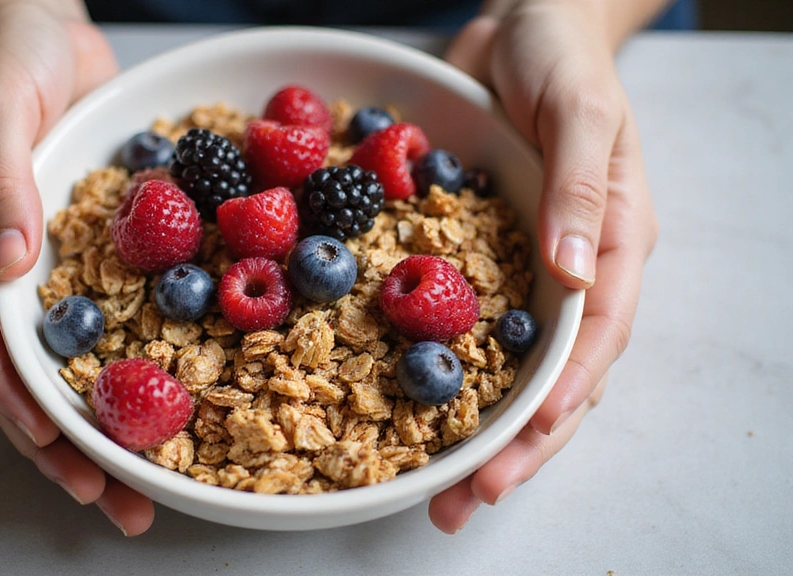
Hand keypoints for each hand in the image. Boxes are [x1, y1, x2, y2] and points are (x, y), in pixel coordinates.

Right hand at [0, 0, 152, 534]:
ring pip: (62, 365)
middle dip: (60, 442)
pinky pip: (103, 323)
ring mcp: (42, 266)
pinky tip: (159, 403)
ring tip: (138, 482)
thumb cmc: (7, 58)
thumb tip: (9, 263)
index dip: (13, 393)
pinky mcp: (85, 254)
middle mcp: (0, 266)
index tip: (54, 439)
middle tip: (108, 496)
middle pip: (20, 374)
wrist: (40, 25)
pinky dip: (124, 369)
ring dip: (97, 426)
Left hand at [428, 0, 659, 532]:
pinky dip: (440, 369)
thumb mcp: (582, 112)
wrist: (524, 26)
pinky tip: (404, 404)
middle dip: (514, 447)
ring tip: (434, 485)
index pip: (593, 343)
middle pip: (552, 378)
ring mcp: (527, 269)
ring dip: (474, 428)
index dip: (556, 405)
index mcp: (615, 244)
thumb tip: (574, 276)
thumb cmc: (564, 60)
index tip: (514, 454)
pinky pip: (463, 323)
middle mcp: (575, 271)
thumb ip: (581, 188)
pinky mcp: (481, 255)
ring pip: (507, 366)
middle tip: (464, 502)